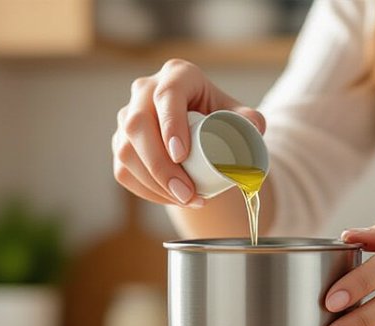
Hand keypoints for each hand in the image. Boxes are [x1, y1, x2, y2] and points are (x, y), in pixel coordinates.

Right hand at [113, 59, 265, 207]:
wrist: (203, 133)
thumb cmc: (221, 119)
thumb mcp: (239, 116)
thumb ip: (251, 120)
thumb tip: (253, 129)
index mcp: (177, 75)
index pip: (166, 95)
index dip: (170, 125)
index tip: (181, 155)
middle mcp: (145, 91)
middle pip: (138, 125)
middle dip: (160, 166)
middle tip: (187, 193)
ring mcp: (128, 117)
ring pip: (126, 151)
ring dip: (154, 183)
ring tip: (186, 200)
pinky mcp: (121, 143)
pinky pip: (124, 171)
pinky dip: (147, 191)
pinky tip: (171, 199)